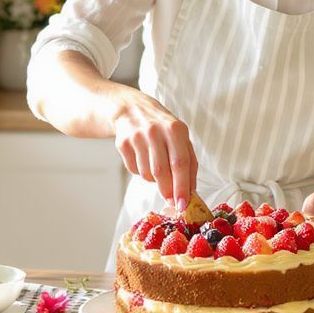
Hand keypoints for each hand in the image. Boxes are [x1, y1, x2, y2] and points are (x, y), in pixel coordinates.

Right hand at [110, 90, 197, 205]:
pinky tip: (143, 159)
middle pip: (162, 172)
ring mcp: (137, 137)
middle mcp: (155, 131)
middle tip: (172, 201)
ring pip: (147, 174)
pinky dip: (141, 172)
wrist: (131, 108)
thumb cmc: (162, 127)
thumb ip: (189, 162)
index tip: (183, 204)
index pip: (180, 163)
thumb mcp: (180, 136)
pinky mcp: (122, 143)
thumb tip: (191, 192)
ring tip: (157, 167)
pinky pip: (134, 170)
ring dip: (154, 180)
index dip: (182, 186)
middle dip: (168, 191)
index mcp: (175, 129)